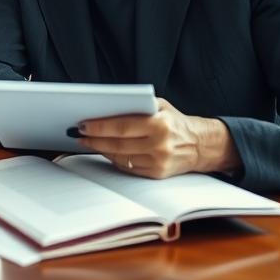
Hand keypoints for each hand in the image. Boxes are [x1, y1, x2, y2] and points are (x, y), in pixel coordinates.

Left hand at [76, 98, 241, 177]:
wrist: (200, 144)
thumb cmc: (175, 121)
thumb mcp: (160, 106)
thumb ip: (136, 106)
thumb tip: (105, 108)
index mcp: (159, 124)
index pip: (122, 126)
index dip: (100, 127)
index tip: (83, 125)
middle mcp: (159, 145)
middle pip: (118, 144)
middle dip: (95, 139)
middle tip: (79, 134)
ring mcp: (158, 162)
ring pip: (120, 157)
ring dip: (101, 150)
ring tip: (88, 142)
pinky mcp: (156, 174)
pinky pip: (128, 167)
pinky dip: (114, 159)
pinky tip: (105, 151)